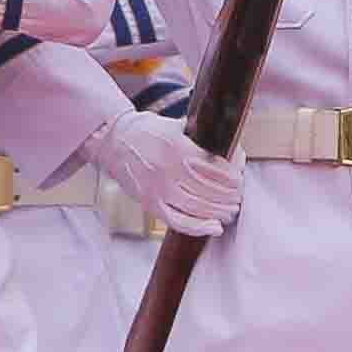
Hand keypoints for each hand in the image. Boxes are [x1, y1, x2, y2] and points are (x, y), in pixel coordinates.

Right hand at [91, 109, 238, 238]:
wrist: (112, 140)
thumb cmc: (147, 131)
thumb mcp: (175, 124)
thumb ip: (199, 133)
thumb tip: (228, 138)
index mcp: (178, 148)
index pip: (215, 168)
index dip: (233, 177)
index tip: (240, 179)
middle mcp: (169, 169)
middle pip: (210, 190)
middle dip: (230, 196)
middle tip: (238, 197)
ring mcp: (158, 189)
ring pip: (198, 207)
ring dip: (220, 211)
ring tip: (231, 211)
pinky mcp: (150, 203)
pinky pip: (177, 221)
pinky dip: (198, 227)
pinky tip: (215, 227)